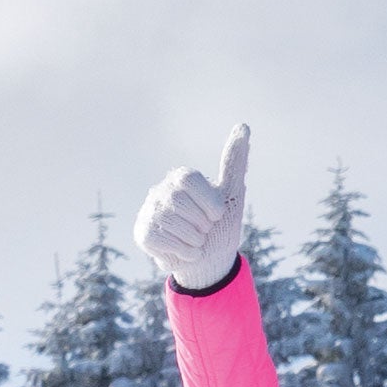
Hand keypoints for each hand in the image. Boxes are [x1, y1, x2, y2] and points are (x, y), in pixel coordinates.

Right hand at [132, 125, 251, 296]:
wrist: (211, 261)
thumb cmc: (221, 225)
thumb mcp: (232, 192)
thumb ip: (234, 161)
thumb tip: (244, 125)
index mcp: (181, 178)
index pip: (189, 180)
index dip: (208, 203)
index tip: (217, 214)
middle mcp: (161, 190)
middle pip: (179, 202)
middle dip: (202, 223)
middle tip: (205, 230)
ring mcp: (149, 211)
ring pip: (170, 222)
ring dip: (194, 240)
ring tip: (196, 240)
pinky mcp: (142, 233)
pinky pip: (161, 240)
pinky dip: (182, 252)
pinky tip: (184, 251)